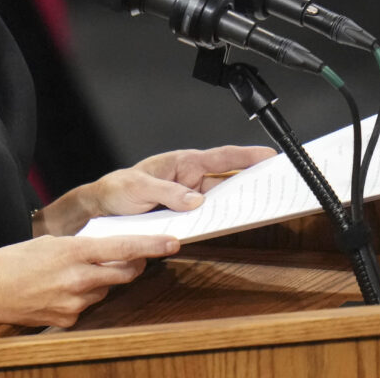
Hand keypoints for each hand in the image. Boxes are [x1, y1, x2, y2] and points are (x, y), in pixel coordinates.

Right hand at [0, 234, 179, 328]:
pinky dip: (82, 297)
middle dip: (134, 265)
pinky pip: (88, 306)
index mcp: (72, 252)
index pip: (122, 249)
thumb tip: (102, 250)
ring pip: (105, 290)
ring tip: (74, 273)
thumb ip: (78, 247)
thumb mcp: (48, 242)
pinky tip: (60, 291)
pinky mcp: (68, 320)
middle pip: (124, 273)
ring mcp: (74, 303)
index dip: (151, 246)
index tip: (172, 242)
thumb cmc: (12, 261)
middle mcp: (77, 279)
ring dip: (101, 281)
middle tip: (135, 257)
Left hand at [35, 145, 275, 236]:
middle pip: (229, 178)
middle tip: (277, 185)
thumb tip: (196, 201)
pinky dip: (222, 219)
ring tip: (262, 207)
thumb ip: (168, 193)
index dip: (246, 156)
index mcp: (182, 163)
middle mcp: (191, 178)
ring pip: (222, 199)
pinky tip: (232, 224)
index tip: (270, 155)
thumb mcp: (139, 188)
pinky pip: (209, 216)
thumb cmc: (118, 190)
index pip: (220, 157)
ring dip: (240, 203)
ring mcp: (190, 198)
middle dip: (253, 180)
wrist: (102, 209)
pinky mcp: (186, 216)